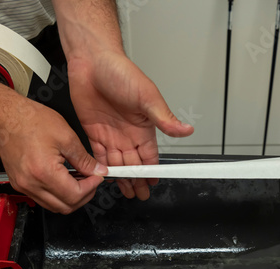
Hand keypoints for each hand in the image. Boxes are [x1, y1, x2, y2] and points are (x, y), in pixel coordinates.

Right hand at [0, 98, 107, 213]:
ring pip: (54, 206)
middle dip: (84, 196)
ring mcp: (23, 186)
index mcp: (44, 172)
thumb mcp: (66, 137)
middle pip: (65, 207)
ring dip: (71, 197)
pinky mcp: (19, 184)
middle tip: (92, 180)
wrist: (5, 116)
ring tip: (80, 179)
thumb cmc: (30, 120)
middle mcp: (31, 184)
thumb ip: (84, 159)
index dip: (91, 187)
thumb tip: (98, 171)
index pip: (75, 195)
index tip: (97, 177)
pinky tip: (65, 179)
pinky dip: (58, 195)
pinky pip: (43, 199)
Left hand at [68, 51, 193, 199]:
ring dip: (121, 179)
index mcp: (144, 127)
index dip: (152, 172)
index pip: (150, 155)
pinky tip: (105, 178)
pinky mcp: (94, 132)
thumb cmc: (120, 72)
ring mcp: (110, 134)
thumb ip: (164, 117)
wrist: (92, 61)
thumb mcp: (147, 96)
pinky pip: (99, 155)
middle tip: (139, 196)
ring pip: (117, 163)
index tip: (154, 185)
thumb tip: (187, 130)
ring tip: (126, 193)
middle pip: (134, 163)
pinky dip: (102, 168)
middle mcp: (128, 133)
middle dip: (137, 180)